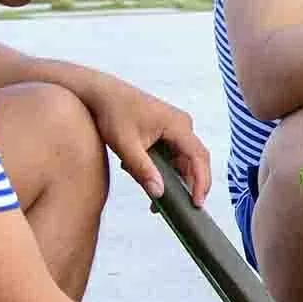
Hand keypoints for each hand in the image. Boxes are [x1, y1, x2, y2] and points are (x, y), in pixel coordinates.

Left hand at [78, 73, 210, 204]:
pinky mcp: (166, 129)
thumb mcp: (126, 145)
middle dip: (190, 185)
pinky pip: (173, 153)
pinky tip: (150, 181)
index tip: (196, 203)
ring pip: (183, 159)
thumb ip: (143, 170)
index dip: (201, 181)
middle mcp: (182, 124)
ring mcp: (175, 126)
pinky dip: (166, 170)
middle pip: (194, 160)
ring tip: (159, 202)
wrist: (100, 93)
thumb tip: (159, 193)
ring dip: (174, 179)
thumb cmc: (112, 114)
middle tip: (184, 208)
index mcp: (178, 125)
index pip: (199, 157)